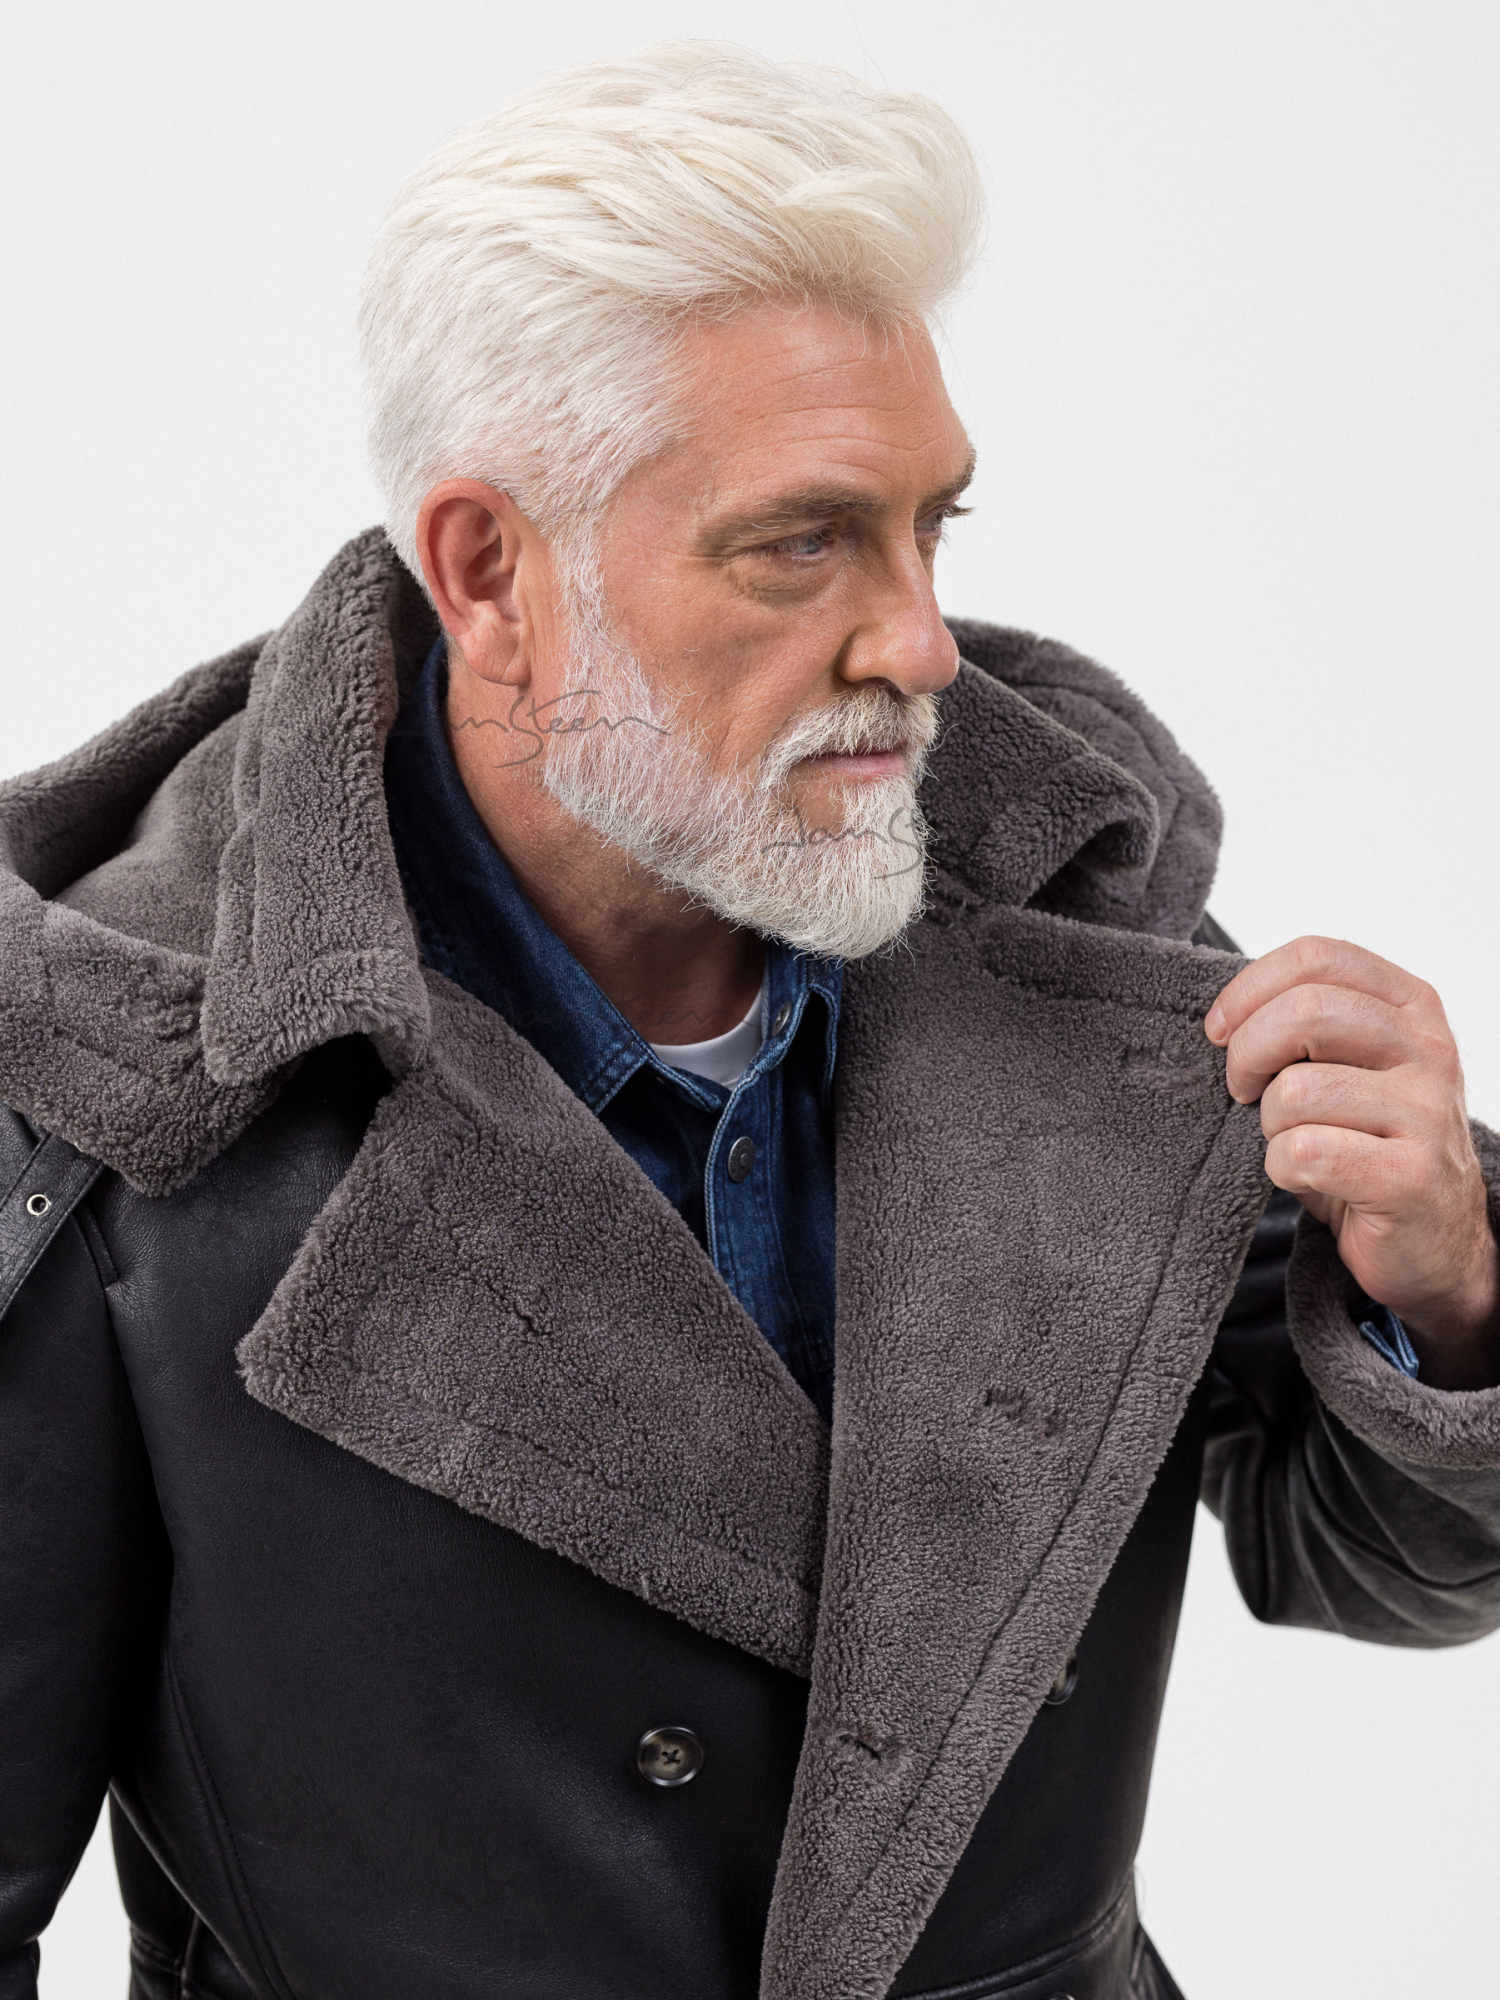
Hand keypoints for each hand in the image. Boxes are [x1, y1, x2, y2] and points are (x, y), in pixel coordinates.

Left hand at [1206, 936, 1499, 1390]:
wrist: (1433, 1239)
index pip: (1316, 956)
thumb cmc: (1368, 1144)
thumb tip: (1223, 1017)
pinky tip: (1306, 1177)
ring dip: (1269, 1123)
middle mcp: (1428, 1048)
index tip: (1220, 1031)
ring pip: (1295, 1090)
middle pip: (1304, 1011)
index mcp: (1411, 1005)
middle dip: (1247, 1054)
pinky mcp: (1411, 1176)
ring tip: (1292, 1140)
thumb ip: (1306, 1026)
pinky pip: (1304, 1153)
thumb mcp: (1346, 1066)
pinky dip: (1282, 1168)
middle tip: (1240, 1090)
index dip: (1249, 989)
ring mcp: (1426, 1112)